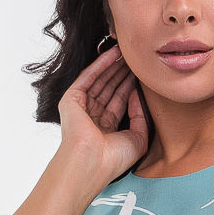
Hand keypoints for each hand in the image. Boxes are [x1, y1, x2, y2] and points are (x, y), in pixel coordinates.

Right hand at [57, 43, 150, 188]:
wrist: (91, 163)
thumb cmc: (113, 159)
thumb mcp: (138, 138)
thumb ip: (141, 116)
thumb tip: (137, 94)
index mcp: (105, 128)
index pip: (119, 101)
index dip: (130, 85)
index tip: (142, 72)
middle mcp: (92, 117)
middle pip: (110, 88)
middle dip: (122, 72)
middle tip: (135, 56)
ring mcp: (81, 108)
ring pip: (100, 80)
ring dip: (113, 65)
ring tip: (127, 51)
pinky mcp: (71, 100)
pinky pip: (88, 77)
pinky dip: (100, 64)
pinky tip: (113, 53)